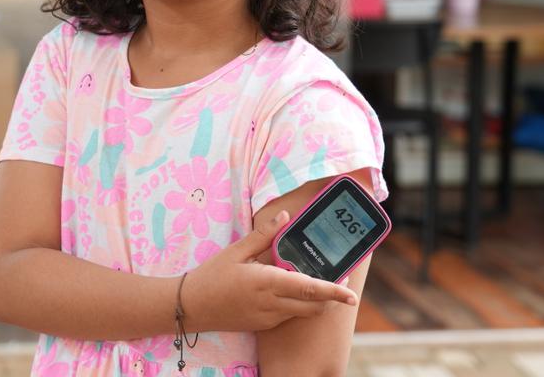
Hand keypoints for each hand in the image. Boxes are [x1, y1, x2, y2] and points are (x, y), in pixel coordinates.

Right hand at [179, 210, 358, 332]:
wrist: (191, 306)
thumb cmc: (212, 276)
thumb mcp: (236, 250)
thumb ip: (263, 235)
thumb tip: (285, 217)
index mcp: (267, 282)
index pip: (308, 289)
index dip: (333, 292)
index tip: (352, 295)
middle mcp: (271, 303)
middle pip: (313, 306)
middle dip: (331, 297)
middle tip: (340, 282)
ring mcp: (268, 317)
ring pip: (303, 313)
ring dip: (315, 301)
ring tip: (316, 282)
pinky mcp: (263, 325)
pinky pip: (288, 316)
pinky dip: (297, 305)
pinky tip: (289, 290)